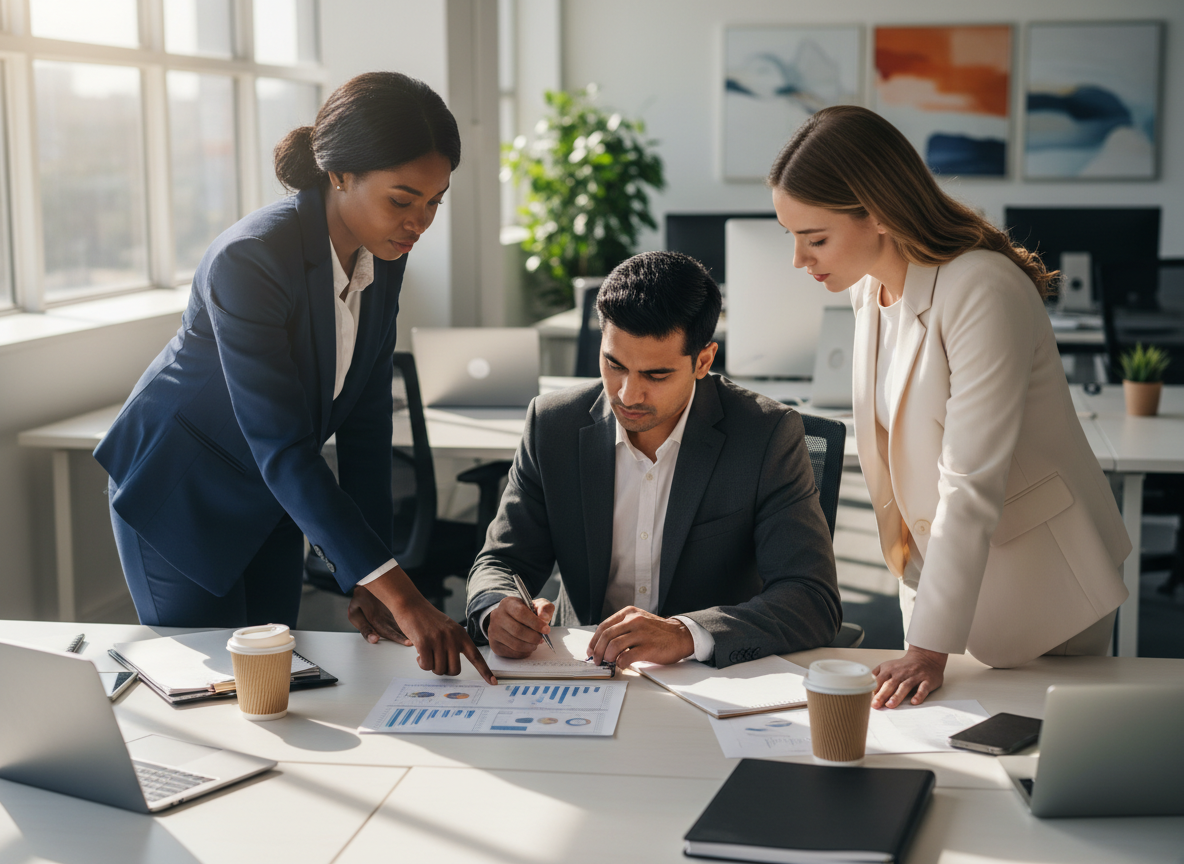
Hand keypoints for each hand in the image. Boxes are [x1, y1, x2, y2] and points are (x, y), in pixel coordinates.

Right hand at [354, 566, 496, 684]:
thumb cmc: (428, 619)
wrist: (411, 605)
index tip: (493, 682)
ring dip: (430, 666)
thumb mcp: (448, 629)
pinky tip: (418, 654)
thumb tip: (452, 667)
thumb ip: (454, 644)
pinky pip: (426, 665)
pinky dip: (422, 664)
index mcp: (461, 635)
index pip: (476, 656)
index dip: (485, 671)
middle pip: (454, 670)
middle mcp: (453, 638)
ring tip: (426, 653)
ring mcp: (439, 640)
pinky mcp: (424, 643)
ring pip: (439, 669)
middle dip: (443, 670)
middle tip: (435, 660)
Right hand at [488, 596, 554, 658]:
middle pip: (518, 631)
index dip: (535, 623)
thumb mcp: (537, 605)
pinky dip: (524, 652)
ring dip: (530, 646)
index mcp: (508, 604)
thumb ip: (544, 608)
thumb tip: (544, 618)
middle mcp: (497, 616)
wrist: (509, 618)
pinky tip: (528, 647)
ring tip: (535, 643)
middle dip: (534, 637)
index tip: (546, 629)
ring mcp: (494, 631)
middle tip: (541, 639)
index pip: (521, 613)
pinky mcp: (494, 644)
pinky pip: (512, 653)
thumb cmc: (525, 612)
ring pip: (515, 644)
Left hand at [587, 607, 694, 668]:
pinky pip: (627, 657)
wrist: (681, 636)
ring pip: (614, 646)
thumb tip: (603, 644)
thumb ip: (622, 628)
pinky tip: (622, 665)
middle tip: (596, 660)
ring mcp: (641, 633)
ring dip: (607, 657)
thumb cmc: (658, 632)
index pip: (604, 626)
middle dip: (597, 651)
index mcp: (629, 613)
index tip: (591, 650)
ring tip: (609, 663)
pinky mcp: (648, 647)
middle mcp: (634, 621)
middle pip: (606, 636)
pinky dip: (620, 663)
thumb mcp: (638, 622)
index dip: (594, 641)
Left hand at [871, 645, 946, 708]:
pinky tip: (914, 702)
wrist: (925, 658)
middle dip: (882, 695)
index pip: (880, 680)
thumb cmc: (903, 667)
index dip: (873, 689)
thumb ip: (877, 675)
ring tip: (890, 705)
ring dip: (897, 696)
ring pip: (905, 686)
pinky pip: (923, 688)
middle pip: (890, 684)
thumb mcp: (888, 666)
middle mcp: (901, 673)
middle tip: (876, 705)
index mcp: (890, 669)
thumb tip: (866, 687)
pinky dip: (919, 695)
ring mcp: (914, 677)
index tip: (867, 699)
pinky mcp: (926, 681)